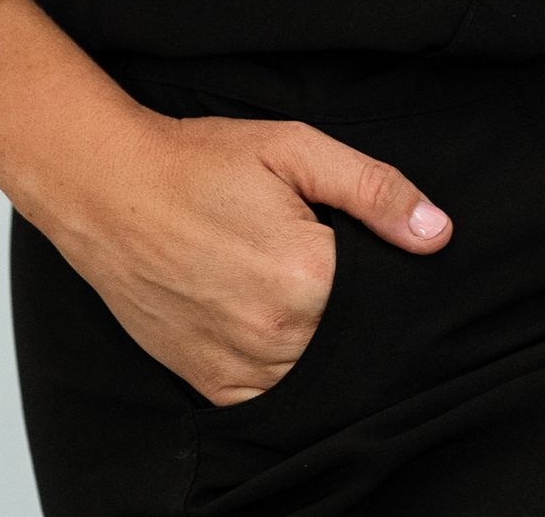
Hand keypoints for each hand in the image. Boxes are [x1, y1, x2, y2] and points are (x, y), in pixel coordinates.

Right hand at [50, 105, 452, 408]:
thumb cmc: (198, 162)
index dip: (384, 266)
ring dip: (320, 339)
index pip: (385, 291)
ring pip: (317, 372)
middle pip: (352, 335)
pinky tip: (272, 321)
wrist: (108, 190)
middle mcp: (277, 333)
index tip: (363, 244)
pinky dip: (284, 367)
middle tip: (316, 258)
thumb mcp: (294, 148)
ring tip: (291, 285)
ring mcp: (241, 366)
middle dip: (351, 304)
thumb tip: (437, 233)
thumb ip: (373, 190)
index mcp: (306, 274)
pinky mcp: (210, 384)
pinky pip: (272, 396)